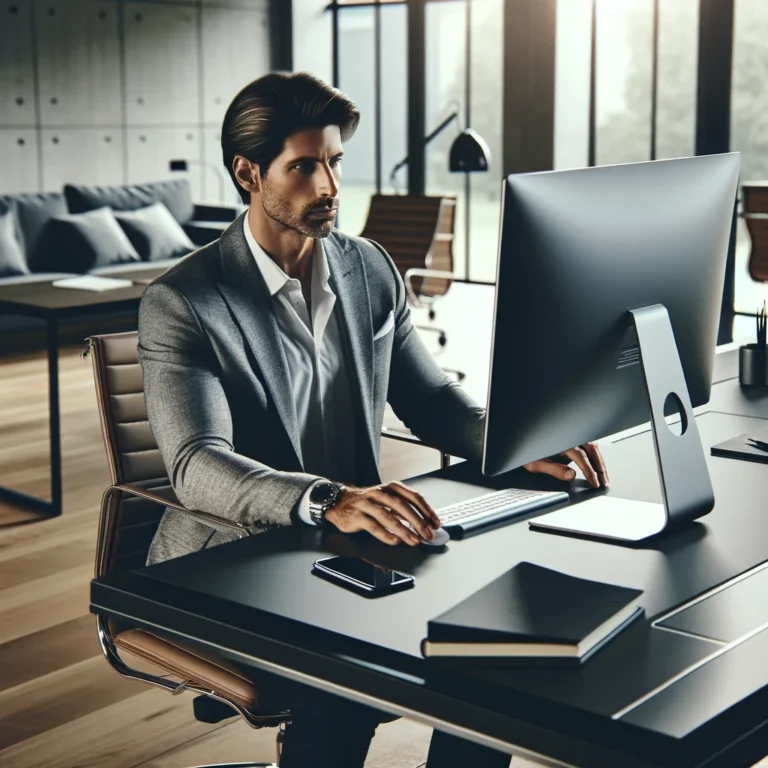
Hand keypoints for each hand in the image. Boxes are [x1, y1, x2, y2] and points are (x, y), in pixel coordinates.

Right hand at [325, 481, 440, 546]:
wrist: (339, 502)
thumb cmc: (368, 502)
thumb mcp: (387, 500)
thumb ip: (404, 509)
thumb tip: (425, 523)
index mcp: (391, 488)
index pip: (413, 496)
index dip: (426, 510)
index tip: (435, 523)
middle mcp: (380, 493)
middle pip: (402, 506)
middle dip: (417, 522)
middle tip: (427, 534)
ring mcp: (367, 504)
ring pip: (388, 516)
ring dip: (403, 530)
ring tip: (413, 540)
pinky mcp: (357, 516)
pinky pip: (373, 526)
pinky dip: (386, 534)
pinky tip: (395, 541)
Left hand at [523, 443, 608, 488]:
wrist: (521, 439)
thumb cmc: (527, 451)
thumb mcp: (536, 463)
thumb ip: (554, 469)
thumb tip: (571, 475)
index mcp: (561, 441)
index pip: (581, 457)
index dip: (590, 471)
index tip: (595, 483)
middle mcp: (569, 436)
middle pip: (591, 450)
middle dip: (600, 467)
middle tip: (604, 482)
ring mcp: (572, 435)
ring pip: (592, 446)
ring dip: (600, 461)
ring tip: (604, 476)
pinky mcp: (572, 436)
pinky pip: (589, 444)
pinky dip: (596, 455)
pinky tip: (599, 464)